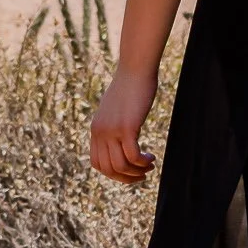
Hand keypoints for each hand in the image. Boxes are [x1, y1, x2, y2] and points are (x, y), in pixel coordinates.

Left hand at [91, 66, 157, 182]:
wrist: (135, 69)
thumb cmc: (130, 87)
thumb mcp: (116, 109)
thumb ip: (114, 123)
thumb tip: (121, 135)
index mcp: (96, 130)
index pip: (97, 164)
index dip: (114, 173)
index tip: (130, 170)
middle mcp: (100, 132)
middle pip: (108, 169)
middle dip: (126, 178)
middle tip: (143, 174)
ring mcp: (112, 130)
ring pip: (120, 166)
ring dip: (136, 172)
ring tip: (150, 165)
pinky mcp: (127, 127)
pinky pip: (133, 156)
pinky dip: (143, 162)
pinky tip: (152, 157)